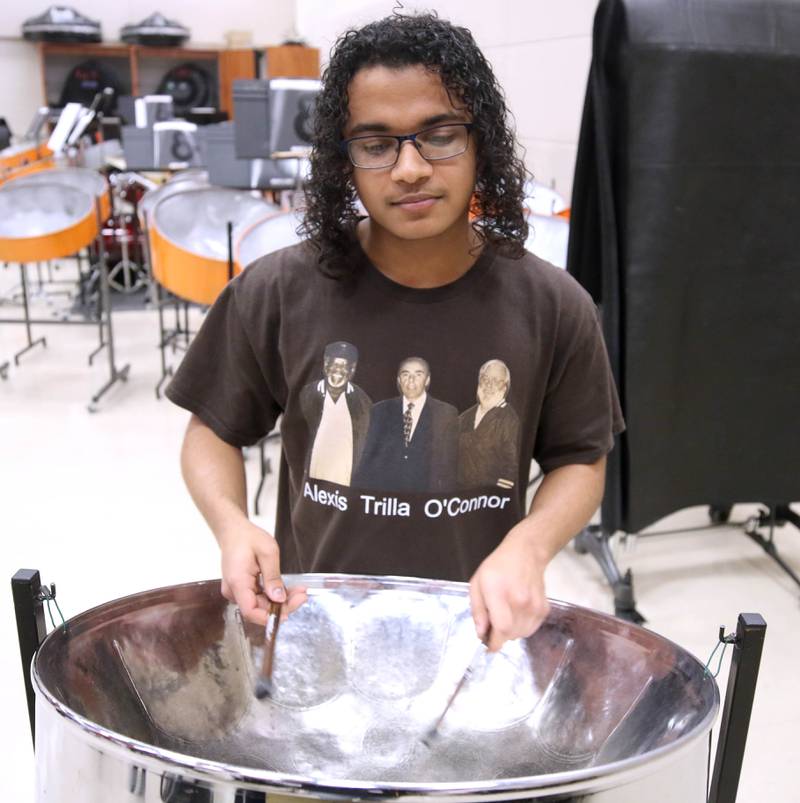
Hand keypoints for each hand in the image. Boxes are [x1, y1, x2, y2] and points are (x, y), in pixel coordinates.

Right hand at [218, 520, 306, 626]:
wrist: (234, 531)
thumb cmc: (247, 537)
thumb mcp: (267, 552)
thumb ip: (273, 577)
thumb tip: (279, 599)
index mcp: (237, 581)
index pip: (250, 611)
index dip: (269, 617)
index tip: (288, 614)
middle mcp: (234, 590)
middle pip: (258, 609)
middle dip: (282, 606)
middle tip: (302, 596)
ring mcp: (237, 591)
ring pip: (261, 604)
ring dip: (280, 601)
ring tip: (299, 591)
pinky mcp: (242, 589)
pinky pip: (259, 597)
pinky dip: (274, 595)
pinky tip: (288, 589)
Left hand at [468, 522, 550, 651]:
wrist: (526, 553)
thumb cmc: (497, 567)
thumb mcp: (477, 583)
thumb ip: (478, 610)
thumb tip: (481, 633)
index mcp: (499, 593)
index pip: (502, 628)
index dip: (495, 642)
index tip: (488, 645)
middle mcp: (520, 601)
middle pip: (511, 635)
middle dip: (500, 635)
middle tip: (494, 622)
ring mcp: (535, 606)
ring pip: (522, 634)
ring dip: (511, 632)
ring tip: (506, 615)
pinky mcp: (544, 609)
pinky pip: (532, 629)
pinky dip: (523, 627)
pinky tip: (517, 613)